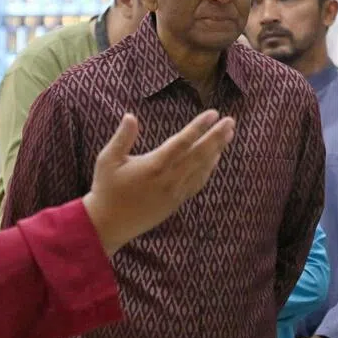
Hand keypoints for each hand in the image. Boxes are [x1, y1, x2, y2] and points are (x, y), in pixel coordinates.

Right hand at [83, 111, 235, 255]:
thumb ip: (122, 138)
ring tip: (228, 135)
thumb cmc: (106, 189)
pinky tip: (215, 158)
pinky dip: (209, 169)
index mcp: (154, 165)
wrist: (108, 224)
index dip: (199, 126)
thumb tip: (131, 116)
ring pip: (202, 168)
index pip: (183, 141)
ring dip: (217, 150)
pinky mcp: (176, 202)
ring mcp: (175, 192)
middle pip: (200, 153)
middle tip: (231, 121)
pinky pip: (198, 182)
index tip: (213, 113)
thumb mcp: (108, 160)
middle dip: (217, 136)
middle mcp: (169, 178)